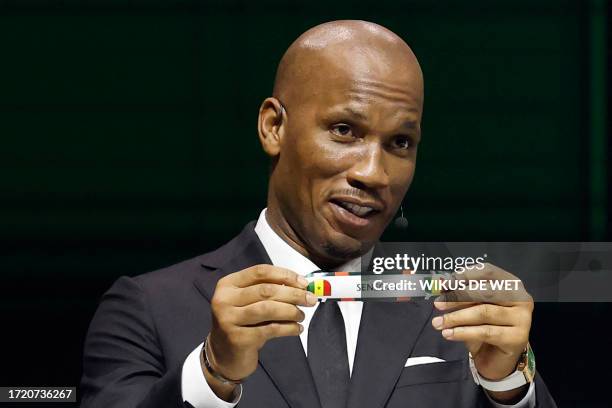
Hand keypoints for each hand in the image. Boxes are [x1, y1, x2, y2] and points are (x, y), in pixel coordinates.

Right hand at [205, 264, 316, 398]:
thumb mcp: (249, 302)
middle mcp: (224, 299)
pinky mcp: (238, 339)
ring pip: (268, 309)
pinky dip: (288, 328)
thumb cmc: (242, 324)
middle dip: (293, 294)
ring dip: (291, 311)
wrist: (224, 356)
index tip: (304, 283)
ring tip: (301, 316)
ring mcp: (229, 319)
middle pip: (266, 290)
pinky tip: (297, 329)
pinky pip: (270, 329)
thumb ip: (268, 291)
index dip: (285, 275)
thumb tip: (301, 286)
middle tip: (310, 299)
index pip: (260, 272)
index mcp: (228, 284)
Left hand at [431, 263, 532, 401]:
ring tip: (438, 323)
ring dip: (456, 317)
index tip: (444, 284)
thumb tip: (441, 282)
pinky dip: (463, 332)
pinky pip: (485, 332)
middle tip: (438, 304)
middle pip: (485, 292)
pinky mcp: (517, 338)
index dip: (464, 276)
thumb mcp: (470, 307)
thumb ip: (459, 293)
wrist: (496, 358)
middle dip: (457, 297)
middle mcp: (521, 298)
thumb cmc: (484, 326)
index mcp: (511, 284)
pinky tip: (449, 334)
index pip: (487, 272)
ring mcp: (522, 319)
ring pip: (484, 312)